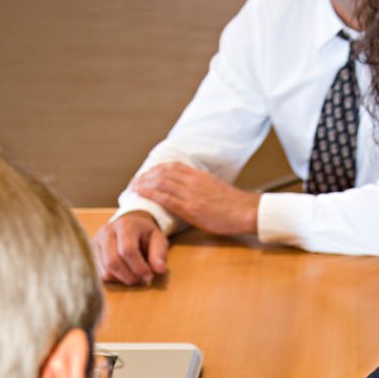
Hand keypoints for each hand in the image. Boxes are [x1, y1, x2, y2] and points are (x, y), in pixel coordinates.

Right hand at [92, 211, 167, 285]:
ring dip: (122, 279)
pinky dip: (114, 279)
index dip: (139, 267)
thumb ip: (159, 253)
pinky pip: (100, 273)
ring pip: (105, 270)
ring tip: (134, 276)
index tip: (149, 276)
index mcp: (124, 225)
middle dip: (129, 276)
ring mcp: (96, 242)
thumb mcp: (158, 239)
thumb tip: (159, 270)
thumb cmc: (145, 234)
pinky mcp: (91, 252)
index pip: (127, 251)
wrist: (129, 225)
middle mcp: (106, 231)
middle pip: (113, 262)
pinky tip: (123, 274)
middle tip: (142, 280)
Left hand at [130, 164, 260, 235]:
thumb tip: (194, 190)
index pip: (171, 166)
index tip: (146, 174)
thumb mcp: (217, 188)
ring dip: (143, 184)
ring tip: (132, 188)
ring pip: (160, 182)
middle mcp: (192, 181)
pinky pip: (165, 198)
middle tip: (134, 182)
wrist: (246, 211)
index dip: (156, 169)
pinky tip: (140, 195)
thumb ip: (203, 186)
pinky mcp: (190, 208)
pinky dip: (150, 194)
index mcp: (199, 175)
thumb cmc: (234, 205)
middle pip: (162, 172)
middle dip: (145, 176)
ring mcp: (190, 194)